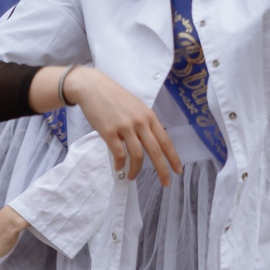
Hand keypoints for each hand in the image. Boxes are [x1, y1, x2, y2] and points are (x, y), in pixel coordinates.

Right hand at [66, 66, 180, 184]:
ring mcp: (125, 127)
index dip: (173, 157)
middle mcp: (140, 122)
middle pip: (155, 151)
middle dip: (162, 169)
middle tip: (165, 183)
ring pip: (137, 155)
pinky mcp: (109, 131)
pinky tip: (119, 168)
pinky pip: (119, 153)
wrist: (91, 87)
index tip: (178, 170)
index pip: (165, 141)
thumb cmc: (114, 98)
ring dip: (136, 170)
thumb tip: (151, 141)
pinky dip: (121, 164)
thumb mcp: (136, 107)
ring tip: (132, 177)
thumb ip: (144, 123)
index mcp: (149, 116)